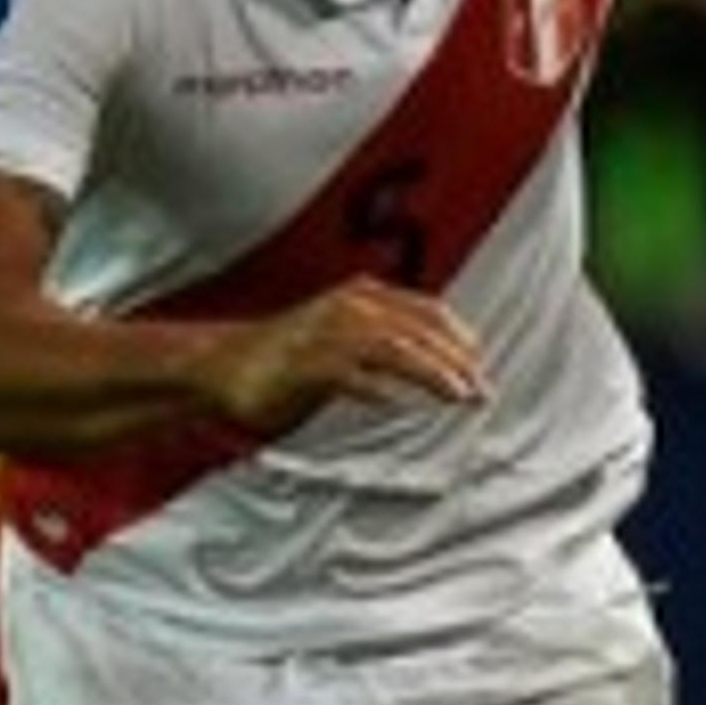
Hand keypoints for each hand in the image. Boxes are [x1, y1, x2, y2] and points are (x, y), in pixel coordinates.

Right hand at [198, 278, 486, 433]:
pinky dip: (380, 391)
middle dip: (456, 361)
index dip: (460, 340)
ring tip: (458, 397)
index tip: (483, 369)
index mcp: (363, 297)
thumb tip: (439, 365)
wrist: (223, 366)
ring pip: (392, 348)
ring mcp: (324, 334)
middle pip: (417, 331)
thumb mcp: (346, 342)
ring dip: (430, 373)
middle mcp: (348, 308)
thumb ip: (388, 345)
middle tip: (483, 391)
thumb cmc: (289, 360)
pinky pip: (350, 375)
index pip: (427, 312)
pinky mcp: (303, 365)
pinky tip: (402, 407)